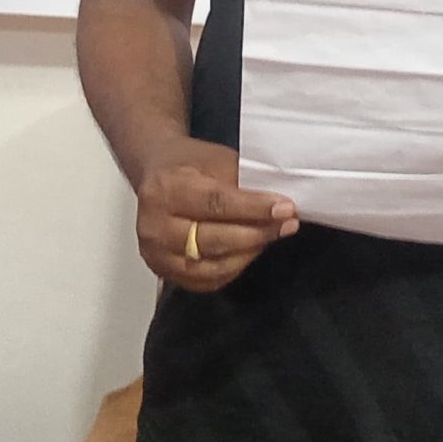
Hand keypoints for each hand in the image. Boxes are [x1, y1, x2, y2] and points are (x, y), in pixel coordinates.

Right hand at [134, 137, 298, 292]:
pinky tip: (250, 251)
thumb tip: (279, 207)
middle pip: (213, 239)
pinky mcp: (164, 273)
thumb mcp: (215, 160)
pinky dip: (234, 267)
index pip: (215, 204)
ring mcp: (156, 254)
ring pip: (212, 265)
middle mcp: (154, 226)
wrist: (155, 176)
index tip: (286, 208)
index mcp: (165, 189)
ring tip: (272, 236)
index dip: (253, 208)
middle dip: (256, 233)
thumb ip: (243, 185)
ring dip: (249, 253)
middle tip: (288, 224)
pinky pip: (207, 280)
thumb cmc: (188, 165)